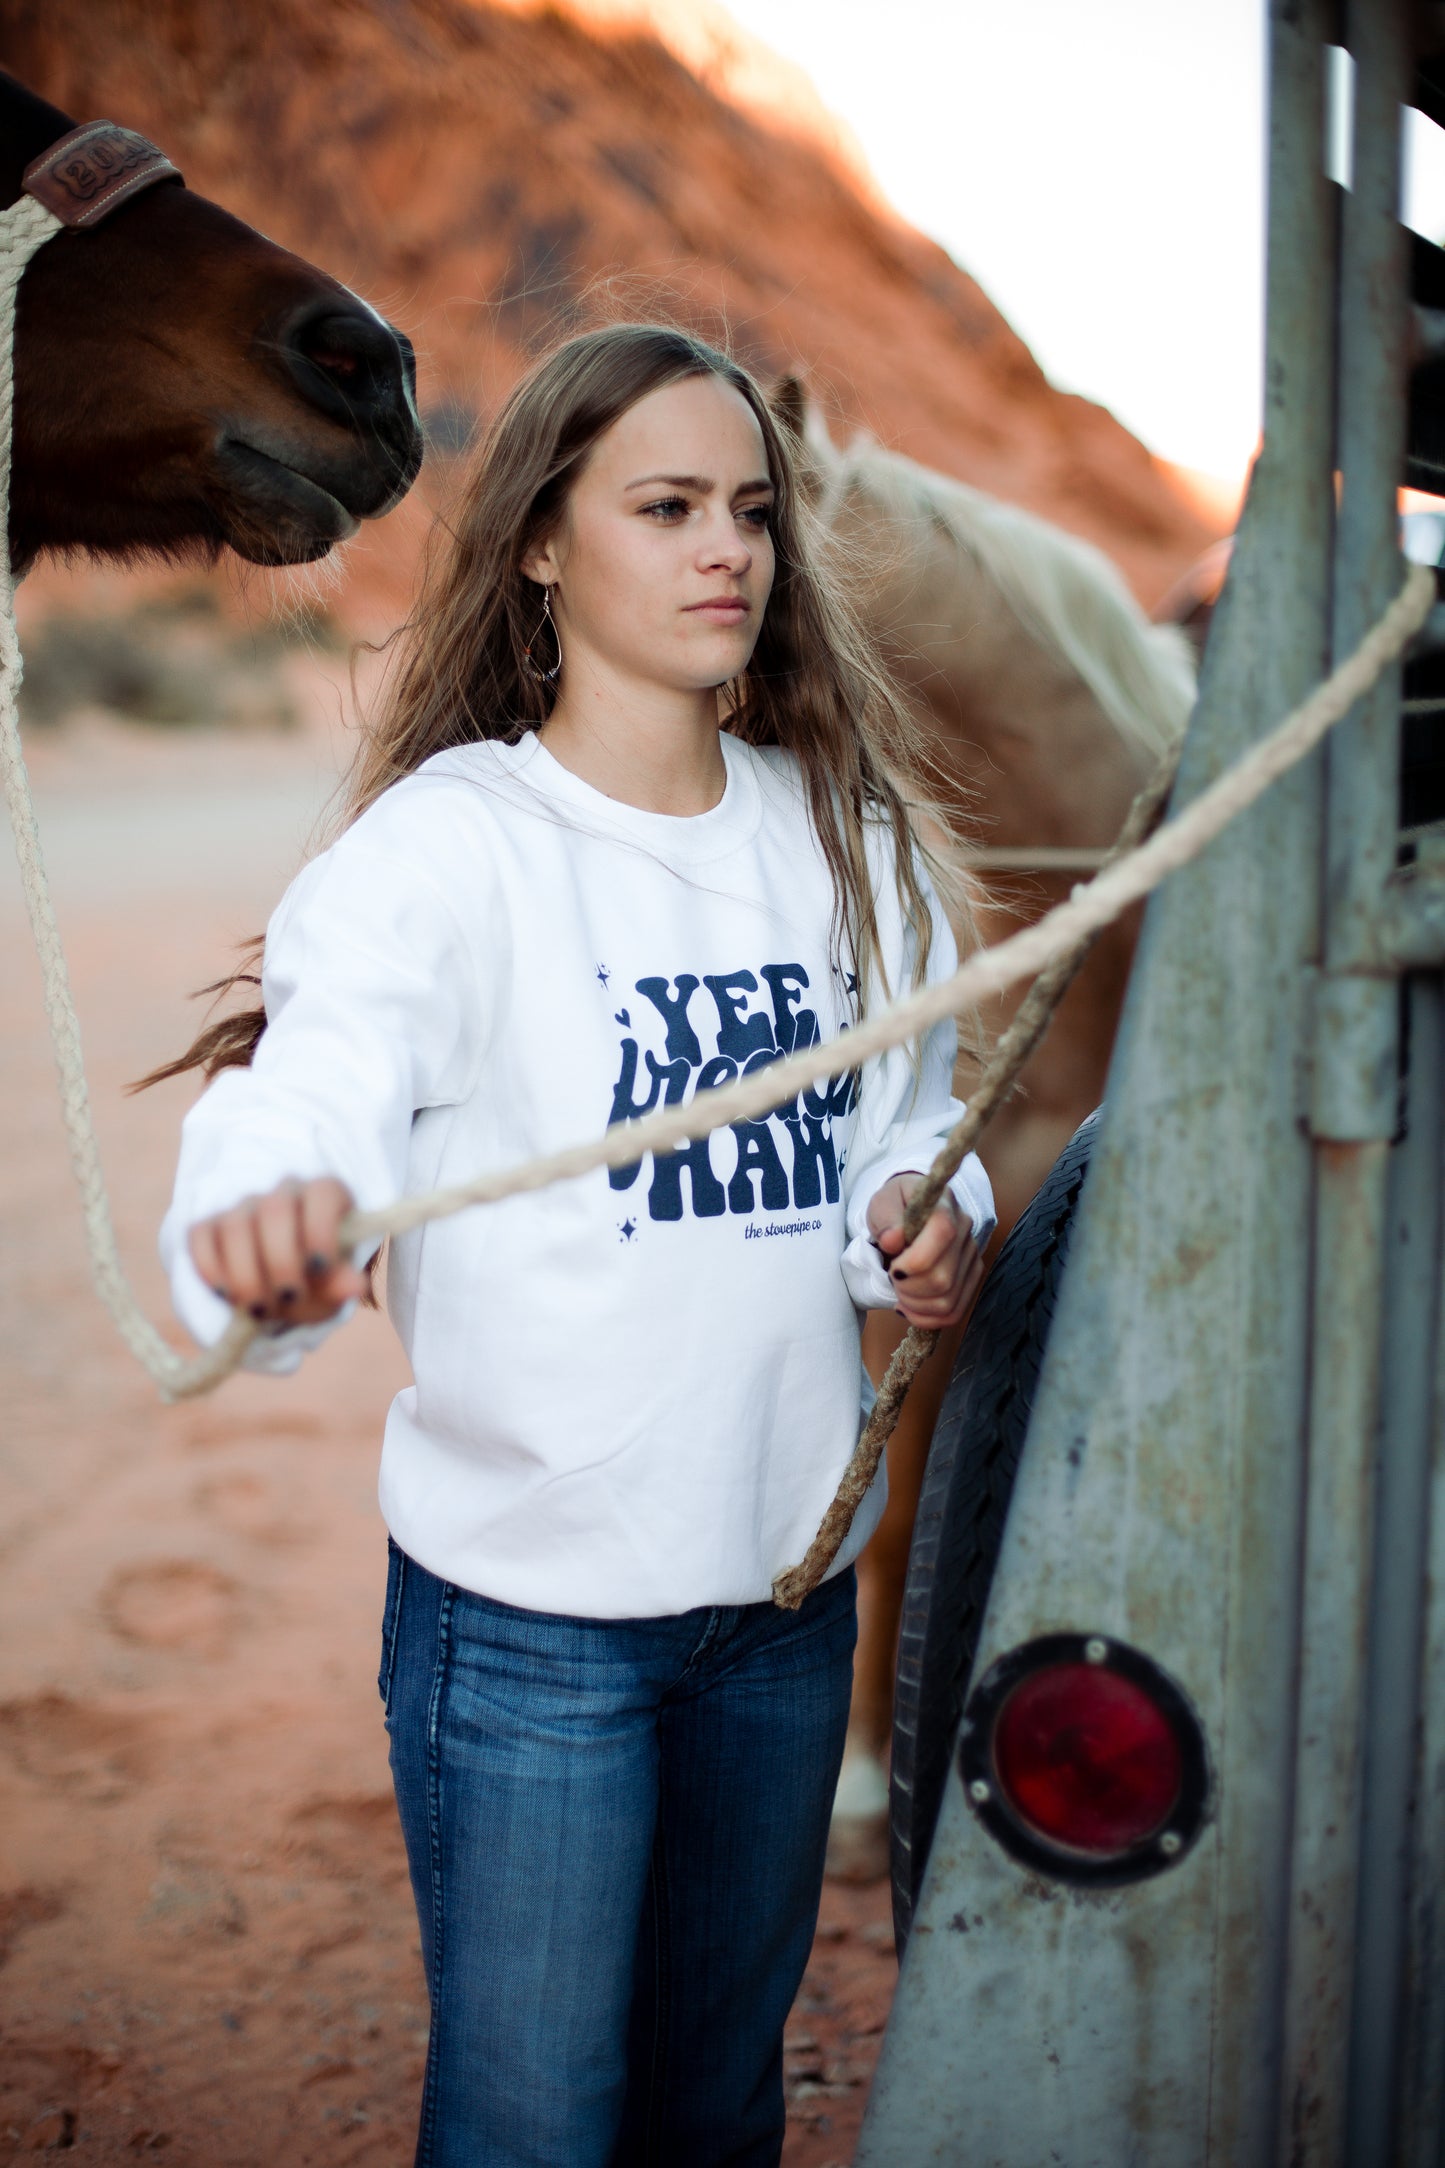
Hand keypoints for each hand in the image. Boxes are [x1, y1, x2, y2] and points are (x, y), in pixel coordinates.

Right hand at [187, 1176, 365, 1326]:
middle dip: (280, 1261)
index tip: (319, 1267)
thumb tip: (355, 1285)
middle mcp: (284, 1193)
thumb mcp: (333, 1289)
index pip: (322, 1193)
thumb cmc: (315, 1283)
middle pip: (275, 1210)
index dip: (319, 1230)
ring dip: (245, 1273)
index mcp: (325, 1197)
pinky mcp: (210, 1225)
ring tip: (258, 1307)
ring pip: (234, 1225)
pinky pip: (200, 1235)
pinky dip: (211, 1268)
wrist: (281, 1289)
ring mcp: (244, 1206)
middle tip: (288, 1297)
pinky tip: (226, 1294)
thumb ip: (341, 1286)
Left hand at [866, 1172, 985, 1329]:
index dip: (916, 1259)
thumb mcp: (882, 1202)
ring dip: (915, 1305)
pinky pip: (954, 1312)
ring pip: (948, 1300)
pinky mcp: (971, 1277)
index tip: (894, 1267)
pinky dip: (926, 1318)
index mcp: (944, 1204)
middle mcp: (965, 1230)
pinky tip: (908, 1307)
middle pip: (943, 1277)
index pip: (943, 1233)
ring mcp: (971, 1256)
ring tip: (900, 1292)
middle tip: (892, 1278)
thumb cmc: (895, 1207)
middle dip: (908, 1287)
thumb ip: (885, 1216)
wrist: (909, 1214)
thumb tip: (893, 1239)